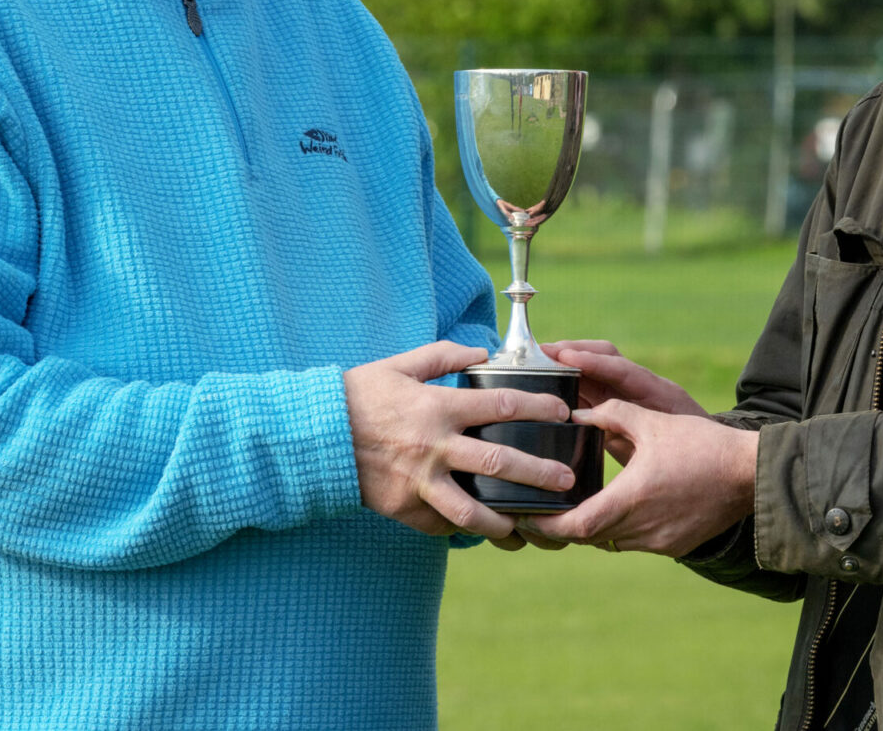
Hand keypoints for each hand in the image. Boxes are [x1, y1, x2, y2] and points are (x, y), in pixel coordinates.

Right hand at [344, 341, 574, 539]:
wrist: (317, 438)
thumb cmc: (359, 397)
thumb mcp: (400, 366)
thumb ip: (443, 355)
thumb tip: (481, 352)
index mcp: (438, 408)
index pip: (500, 405)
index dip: (537, 408)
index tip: (563, 412)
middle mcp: (435, 447)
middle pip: (499, 461)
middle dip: (538, 473)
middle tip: (566, 479)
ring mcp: (421, 482)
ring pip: (472, 509)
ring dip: (504, 519)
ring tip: (528, 523)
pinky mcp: (406, 509)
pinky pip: (441, 523)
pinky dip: (462, 528)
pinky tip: (483, 531)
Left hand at [523, 399, 755, 557]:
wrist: (750, 474)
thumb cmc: (702, 445)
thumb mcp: (653, 422)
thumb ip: (612, 415)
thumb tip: (579, 414)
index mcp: (631, 499)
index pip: (575, 527)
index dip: (547, 525)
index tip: (527, 518)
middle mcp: (641, 528)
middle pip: (588, 538)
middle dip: (563, 526)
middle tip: (542, 511)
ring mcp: (659, 542)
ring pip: (610, 542)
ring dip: (593, 527)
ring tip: (575, 506)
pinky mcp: (674, 547)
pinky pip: (635, 543)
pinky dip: (620, 528)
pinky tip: (618, 507)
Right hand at [541, 340, 706, 464]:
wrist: (716, 464)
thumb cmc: (692, 458)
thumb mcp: (664, 449)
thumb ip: (632, 439)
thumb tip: (595, 432)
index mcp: (657, 393)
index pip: (621, 369)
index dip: (592, 362)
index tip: (563, 356)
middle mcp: (640, 387)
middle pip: (603, 359)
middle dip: (572, 352)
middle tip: (539, 352)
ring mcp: (630, 395)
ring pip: (595, 372)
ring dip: (566, 366)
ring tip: (534, 365)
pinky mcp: (620, 406)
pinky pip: (594, 390)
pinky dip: (570, 386)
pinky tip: (547, 392)